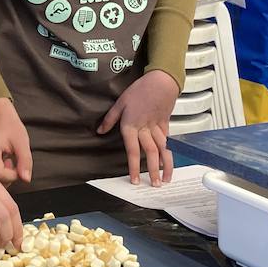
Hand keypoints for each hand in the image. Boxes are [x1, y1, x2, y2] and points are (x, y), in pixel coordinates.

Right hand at [0, 98, 31, 185]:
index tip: (19, 166)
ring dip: (5, 176)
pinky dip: (0, 174)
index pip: (0, 174)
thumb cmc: (11, 128)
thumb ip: (25, 161)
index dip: (13, 175)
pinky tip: (3, 163)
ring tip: (8, 161)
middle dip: (9, 177)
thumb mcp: (22, 143)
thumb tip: (26, 179)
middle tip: (14, 162)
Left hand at [97, 70, 179, 185]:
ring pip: (162, 150)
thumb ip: (110, 119)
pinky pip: (166, 140)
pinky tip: (167, 161)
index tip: (135, 180)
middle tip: (155, 185)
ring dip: (165, 165)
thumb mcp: (120, 102)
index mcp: (132, 125)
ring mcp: (157, 127)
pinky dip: (167, 151)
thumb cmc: (139, 90)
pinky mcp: (165, 124)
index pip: (132, 150)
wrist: (162, 81)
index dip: (133, 166)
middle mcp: (145, 129)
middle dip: (153, 170)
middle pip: (150, 153)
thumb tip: (99, 131)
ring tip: (166, 178)